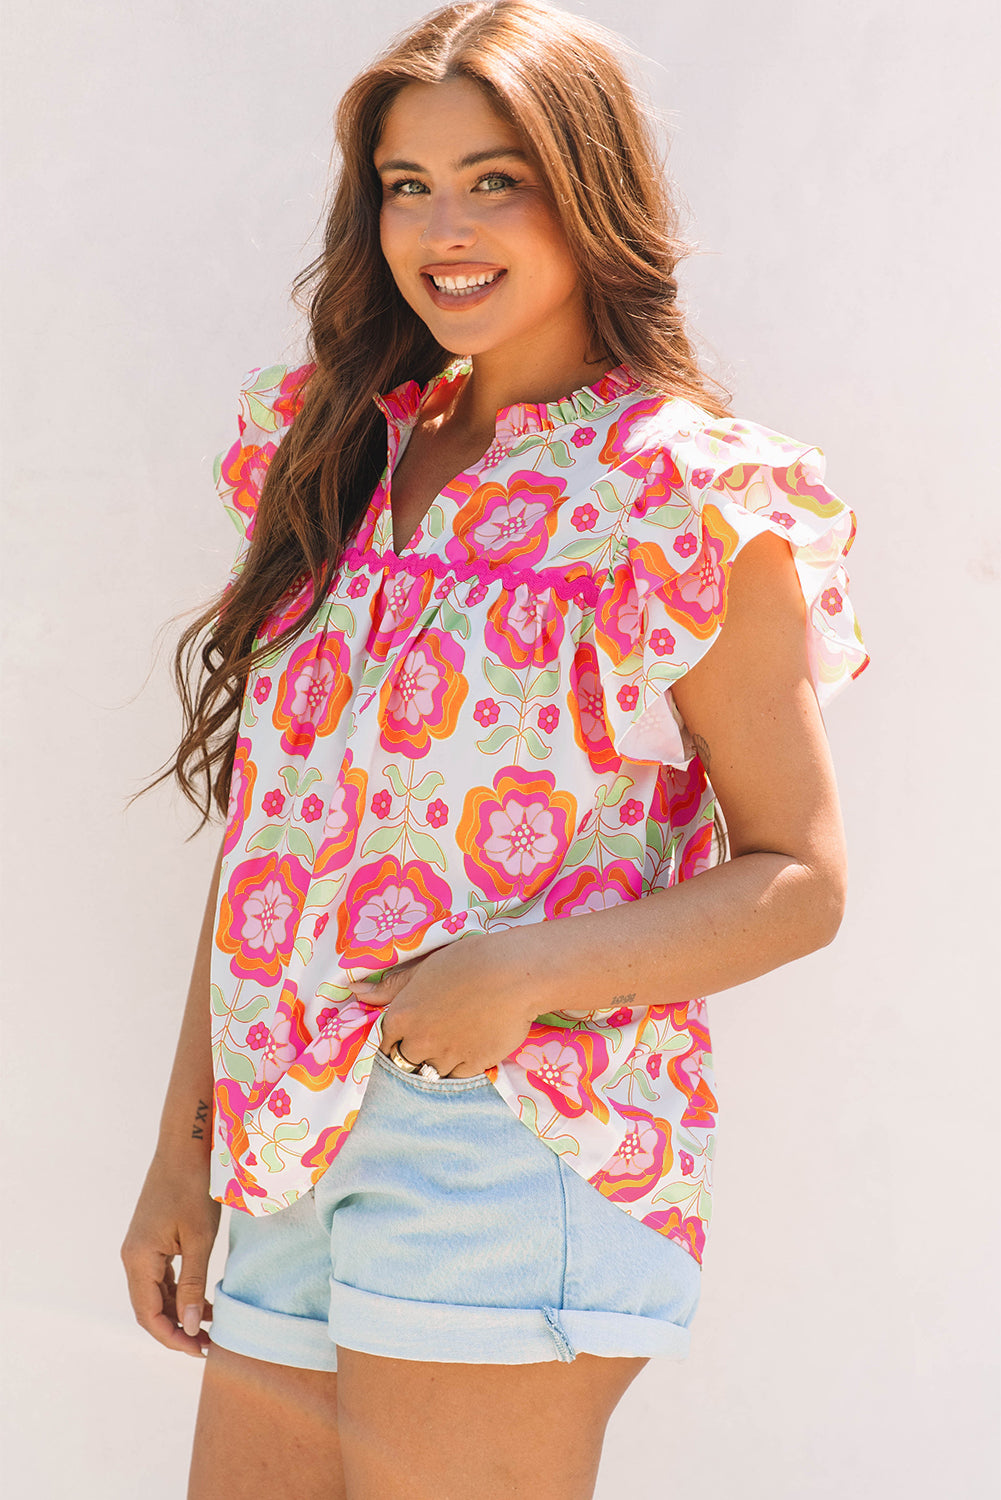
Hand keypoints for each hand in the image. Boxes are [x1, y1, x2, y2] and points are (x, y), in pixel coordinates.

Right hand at [121, 1154, 221, 1357]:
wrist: (185, 1147)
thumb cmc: (193, 1188)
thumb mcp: (199, 1239)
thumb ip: (192, 1284)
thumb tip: (189, 1326)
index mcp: (139, 1259)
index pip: (148, 1314)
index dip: (172, 1337)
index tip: (199, 1349)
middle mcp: (133, 1257)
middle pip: (149, 1308)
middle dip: (175, 1330)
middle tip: (207, 1344)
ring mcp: (141, 1248)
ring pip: (155, 1294)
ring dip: (178, 1312)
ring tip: (209, 1327)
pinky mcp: (152, 1240)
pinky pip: (161, 1277)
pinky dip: (179, 1292)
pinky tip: (202, 1301)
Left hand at [354, 932, 540, 1077]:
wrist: (513, 973)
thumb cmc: (468, 961)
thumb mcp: (423, 968)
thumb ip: (389, 986)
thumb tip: (354, 991)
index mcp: (401, 1016)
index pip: (384, 1044)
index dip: (395, 1042)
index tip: (406, 1037)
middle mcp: (418, 1041)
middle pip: (404, 1063)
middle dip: (414, 1055)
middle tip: (434, 1038)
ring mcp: (445, 1057)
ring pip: (430, 1074)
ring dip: (437, 1064)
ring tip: (454, 1042)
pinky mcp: (472, 1067)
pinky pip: (457, 1078)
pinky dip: (460, 1069)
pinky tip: (470, 1048)